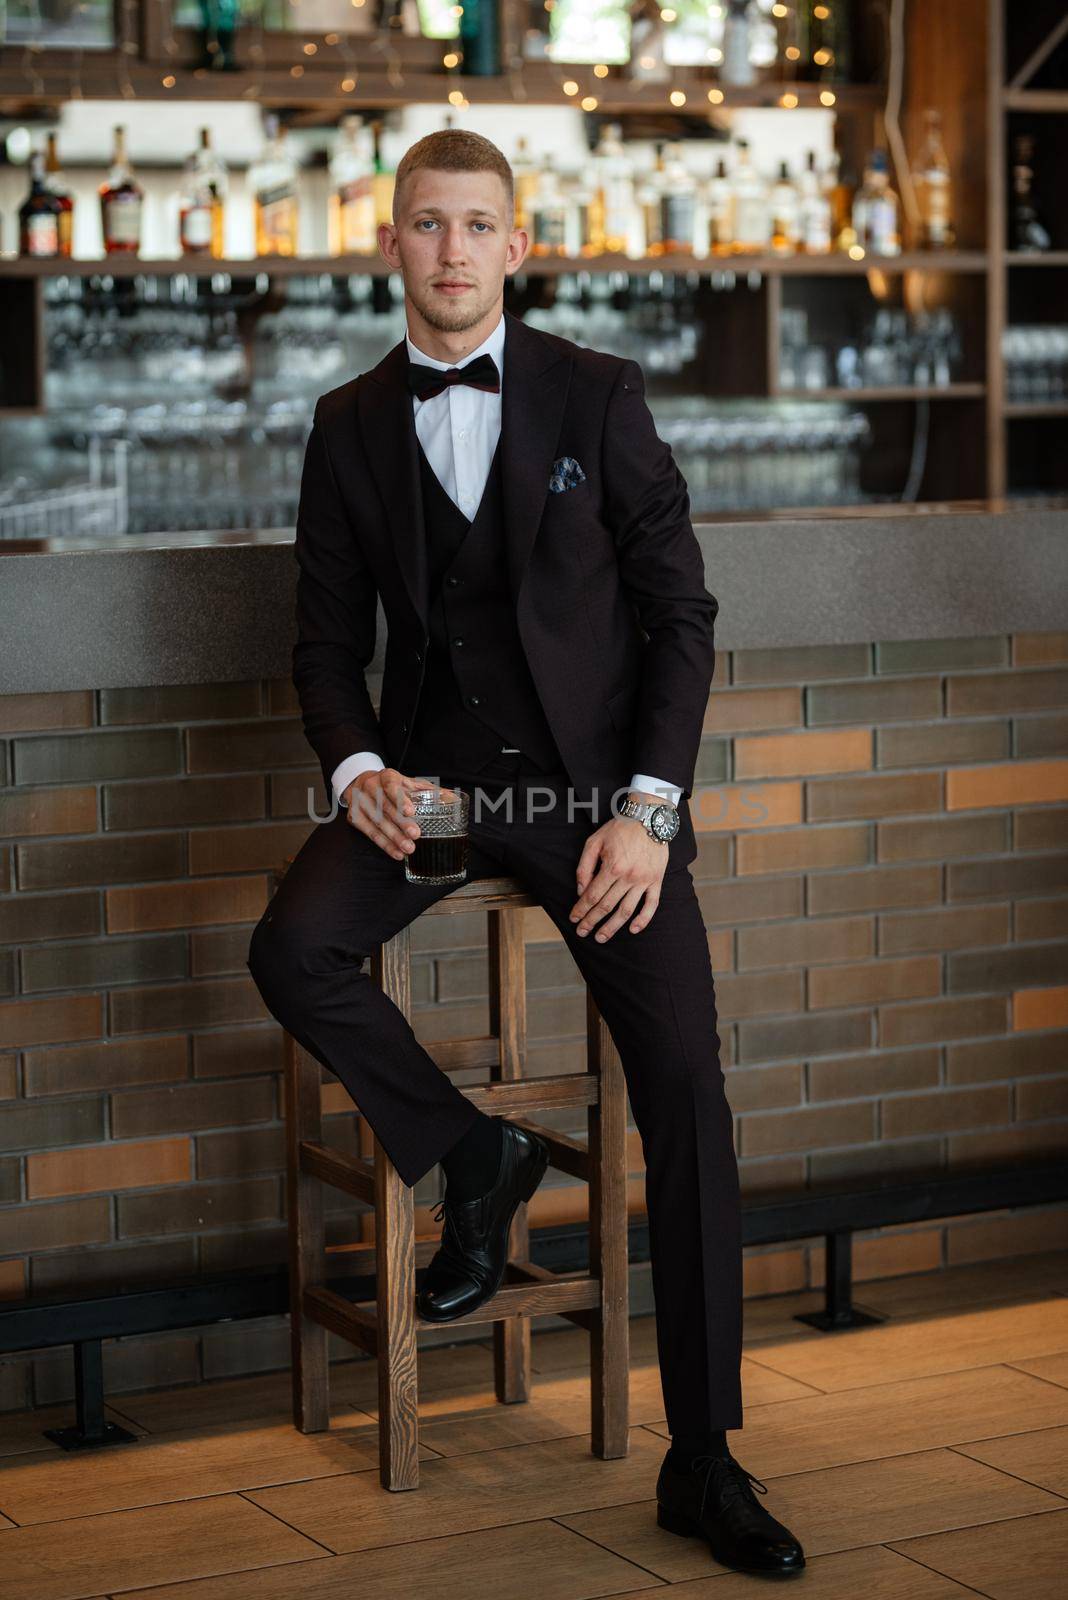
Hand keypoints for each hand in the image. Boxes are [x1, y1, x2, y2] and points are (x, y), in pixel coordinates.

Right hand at [342, 768, 453, 861]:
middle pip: (385, 807)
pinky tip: (396, 853)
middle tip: (415, 836)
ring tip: (408, 849)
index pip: (392, 786)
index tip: (411, 811)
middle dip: (400, 823)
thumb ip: (431, 791)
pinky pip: (369, 833)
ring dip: (393, 837)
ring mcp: (360, 802)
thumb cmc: (393, 786)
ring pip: (377, 822)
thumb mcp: (410, 784)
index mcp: (387, 776)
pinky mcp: (354, 816)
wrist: (362, 783)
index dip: (400, 798)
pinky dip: (384, 844)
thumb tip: (454, 800)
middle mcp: (370, 786)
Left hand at [569, 811, 668, 942]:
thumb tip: (580, 890)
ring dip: (612, 927)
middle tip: (582, 932)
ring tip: (601, 937)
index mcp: (612, 867)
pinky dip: (643, 920)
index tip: (573, 918)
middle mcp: (629, 877)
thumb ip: (584, 866)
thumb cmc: (619, 828)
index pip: (592, 895)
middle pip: (606, 906)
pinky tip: (632, 929)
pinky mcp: (656, 880)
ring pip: (626, 910)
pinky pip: (652, 905)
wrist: (648, 817)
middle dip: (591, 921)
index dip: (581, 909)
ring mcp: (644, 880)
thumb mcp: (594, 842)